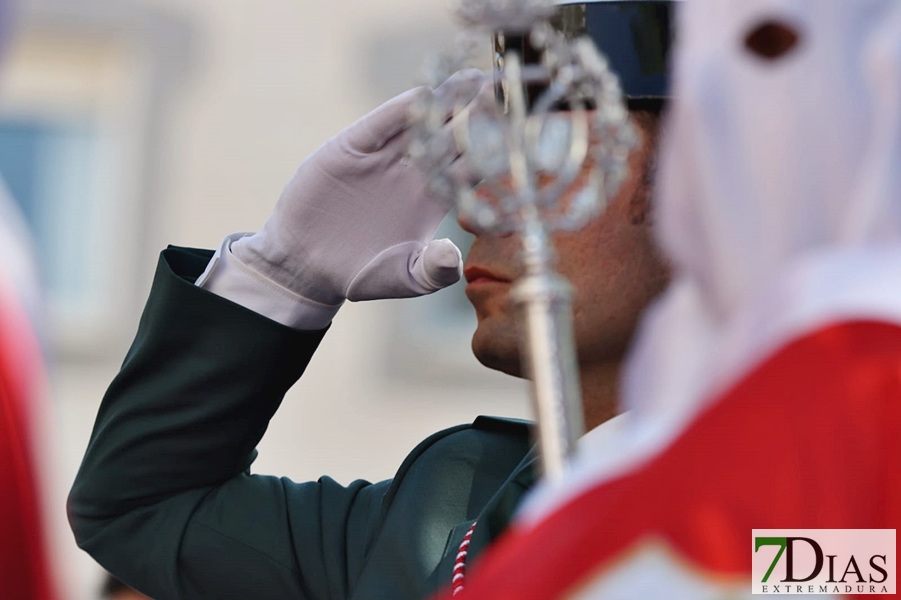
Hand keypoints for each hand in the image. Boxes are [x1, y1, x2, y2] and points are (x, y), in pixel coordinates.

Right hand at [232, 69, 486, 307]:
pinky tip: (421, 96)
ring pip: (419, 122)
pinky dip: (397, 111)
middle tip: (499, 88)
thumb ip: (433, 271)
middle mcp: (414, 171)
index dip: (491, 148)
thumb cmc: (362, 275)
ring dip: (443, 101)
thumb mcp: (405, 279)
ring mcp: (384, 157)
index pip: (471, 166)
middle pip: (451, 135)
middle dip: (475, 112)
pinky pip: (379, 125)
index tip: (517, 132)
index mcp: (435, 198)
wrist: (307, 265)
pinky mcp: (352, 148)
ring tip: (470, 80)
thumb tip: (454, 256)